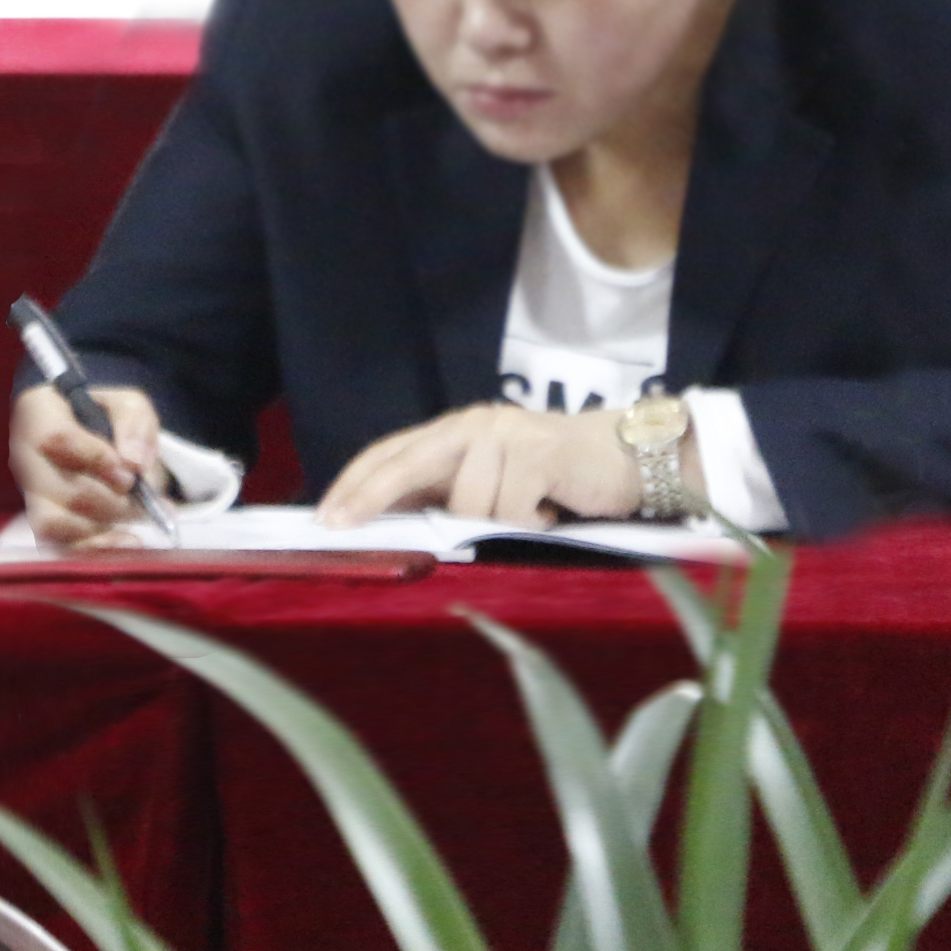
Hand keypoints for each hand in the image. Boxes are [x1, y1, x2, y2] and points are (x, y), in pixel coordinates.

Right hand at [8, 382, 166, 548]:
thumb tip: (134, 463)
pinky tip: (123, 542)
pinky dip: (93, 547)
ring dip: (103, 525)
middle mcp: (25, 456)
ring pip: (54, 521)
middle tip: (140, 499)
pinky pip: (57, 544)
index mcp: (39, 416)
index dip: (96, 459)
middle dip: (111, 500)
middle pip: (61, 489)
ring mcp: (30, 492)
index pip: (57, 439)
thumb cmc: (102, 417)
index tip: (128, 472)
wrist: (83, 435)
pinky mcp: (41, 520)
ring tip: (135, 518)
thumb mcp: (125, 404)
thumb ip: (134, 423)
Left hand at [317, 402, 669, 525]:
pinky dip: (528, 523)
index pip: (390, 453)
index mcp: (453, 432)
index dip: (354, 484)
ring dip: (492, 523)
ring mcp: (506, 435)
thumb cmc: (550, 477)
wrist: (624, 457)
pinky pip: (510, 508)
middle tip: (341, 526)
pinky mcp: (540, 452)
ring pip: (468, 503)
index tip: (326, 516)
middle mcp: (473, 425)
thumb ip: (445, 494)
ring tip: (524, 515)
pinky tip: (547, 512)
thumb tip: (385, 525)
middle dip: (370, 498)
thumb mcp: (488, 482)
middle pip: (406, 463)